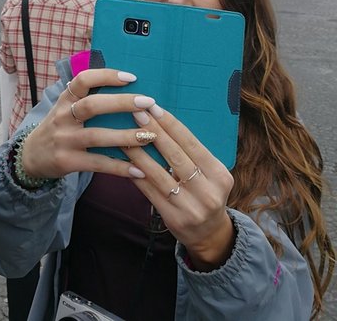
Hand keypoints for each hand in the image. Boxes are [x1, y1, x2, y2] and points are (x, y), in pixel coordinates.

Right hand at [20, 68, 160, 181]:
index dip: (106, 76)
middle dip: (122, 102)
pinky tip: (139, 170)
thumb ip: (88, 99)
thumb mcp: (66, 108)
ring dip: (125, 136)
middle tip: (148, 103)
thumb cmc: (59, 128)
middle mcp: (63, 116)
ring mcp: (64, 140)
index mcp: (65, 99)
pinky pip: (97, 163)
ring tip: (150, 136)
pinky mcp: (67, 162)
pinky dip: (119, 167)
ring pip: (97, 136)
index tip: (131, 77)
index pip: (83, 80)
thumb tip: (126, 87)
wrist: (31, 156)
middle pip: (92, 105)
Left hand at [124, 106, 235, 269]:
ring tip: (123, 135)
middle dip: (154, 133)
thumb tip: (161, 121)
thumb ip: (192, 153)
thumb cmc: (206, 192)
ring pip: (159, 174)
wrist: (211, 234)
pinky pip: (150, 192)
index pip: (192, 144)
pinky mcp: (173, 219)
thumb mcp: (210, 174)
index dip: (171, 125)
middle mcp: (207, 192)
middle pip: (176, 157)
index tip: (154, 108)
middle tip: (137, 113)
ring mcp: (190, 208)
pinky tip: (124, 160)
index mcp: (219, 175)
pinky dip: (136, 174)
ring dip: (139, 153)